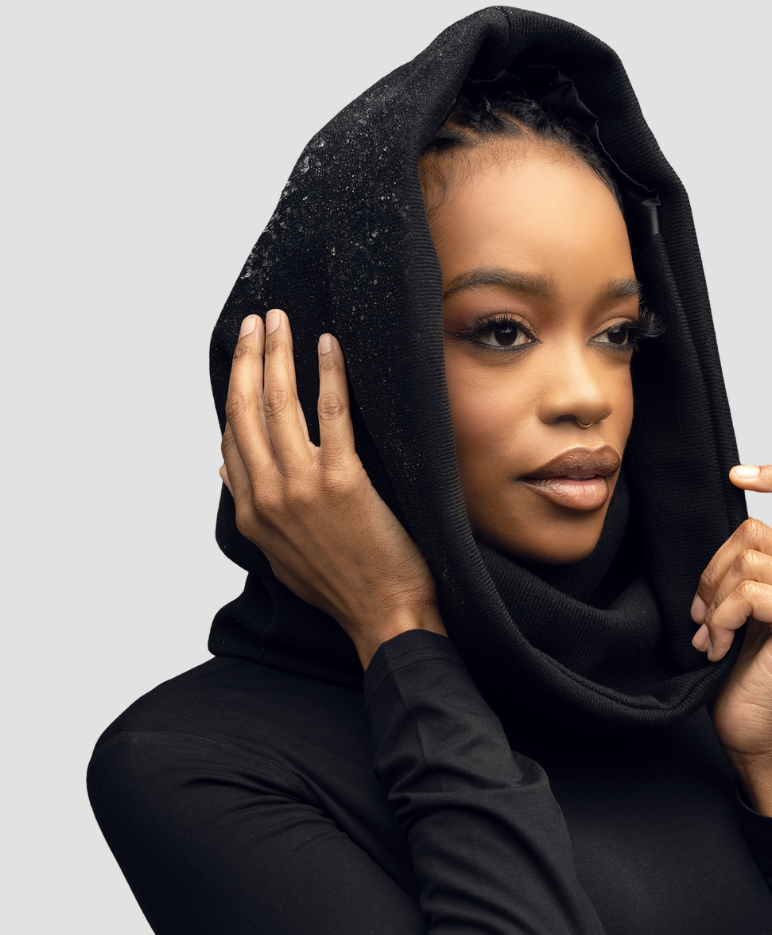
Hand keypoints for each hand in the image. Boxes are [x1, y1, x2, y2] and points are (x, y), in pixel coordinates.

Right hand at [220, 309, 445, 666]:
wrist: (383, 614)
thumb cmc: (340, 585)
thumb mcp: (278, 553)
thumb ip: (250, 508)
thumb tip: (225, 465)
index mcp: (251, 513)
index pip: (232, 437)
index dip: (233, 389)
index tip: (241, 356)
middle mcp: (267, 495)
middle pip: (246, 409)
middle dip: (247, 358)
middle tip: (256, 321)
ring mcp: (302, 486)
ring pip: (279, 404)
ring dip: (277, 354)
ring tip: (280, 320)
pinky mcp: (343, 481)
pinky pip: (331, 414)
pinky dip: (328, 374)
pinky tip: (328, 346)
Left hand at [691, 465, 771, 816]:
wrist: (753, 729)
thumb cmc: (742, 671)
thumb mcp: (742, 604)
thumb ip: (745, 564)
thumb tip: (725, 522)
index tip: (737, 475)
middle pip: (752, 531)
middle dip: (713, 573)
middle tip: (707, 618)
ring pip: (746, 562)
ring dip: (714, 602)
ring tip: (714, 636)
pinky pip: (747, 593)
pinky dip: (722, 619)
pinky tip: (722, 648)